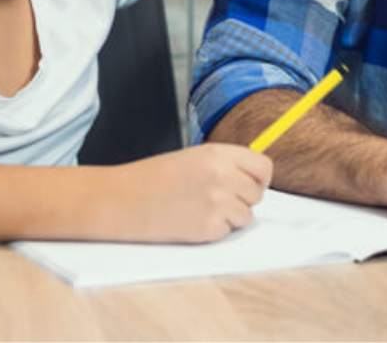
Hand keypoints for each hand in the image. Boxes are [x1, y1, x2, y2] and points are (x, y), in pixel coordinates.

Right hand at [115, 144, 272, 242]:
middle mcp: (222, 176)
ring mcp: (217, 204)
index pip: (263, 167)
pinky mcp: (208, 229)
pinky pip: (226, 232)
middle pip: (257, 194)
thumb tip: (255, 181)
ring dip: (229, 216)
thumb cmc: (154, 178)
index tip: (251, 184)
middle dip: (242, 198)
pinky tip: (190, 220)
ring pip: (245, 216)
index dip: (259, 177)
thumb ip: (225, 165)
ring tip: (199, 208)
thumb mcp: (193, 158)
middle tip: (216, 198)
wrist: (123, 200)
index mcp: (218, 154)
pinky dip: (213, 230)